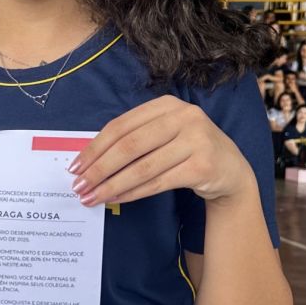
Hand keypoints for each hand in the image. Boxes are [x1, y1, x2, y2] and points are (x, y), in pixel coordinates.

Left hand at [71, 96, 253, 206]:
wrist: (230, 170)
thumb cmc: (187, 151)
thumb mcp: (163, 135)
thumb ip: (133, 140)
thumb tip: (89, 162)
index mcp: (166, 105)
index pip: (121, 126)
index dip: (94, 148)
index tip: (75, 167)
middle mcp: (184, 117)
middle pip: (129, 145)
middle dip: (99, 168)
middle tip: (79, 186)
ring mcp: (196, 140)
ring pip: (142, 167)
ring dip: (113, 185)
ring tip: (92, 198)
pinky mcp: (203, 165)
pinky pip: (158, 182)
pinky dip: (134, 192)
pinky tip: (117, 199)